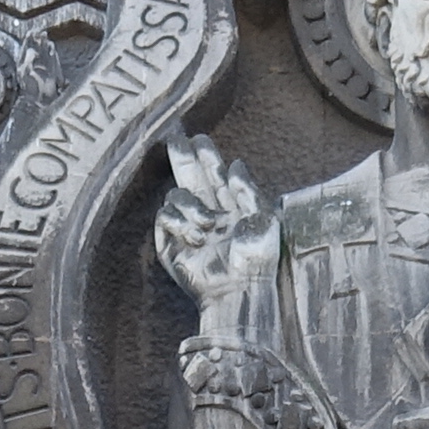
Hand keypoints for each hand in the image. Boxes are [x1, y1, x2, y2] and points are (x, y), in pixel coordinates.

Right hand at [156, 136, 276, 304]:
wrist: (238, 289)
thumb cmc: (257, 260)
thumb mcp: (264, 220)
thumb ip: (248, 191)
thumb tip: (236, 164)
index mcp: (231, 208)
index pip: (215, 176)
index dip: (207, 157)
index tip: (198, 138)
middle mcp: (208, 214)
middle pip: (190, 178)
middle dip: (183, 158)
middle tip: (175, 139)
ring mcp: (188, 228)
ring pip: (176, 196)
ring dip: (193, 206)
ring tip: (209, 226)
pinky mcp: (171, 243)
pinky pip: (165, 217)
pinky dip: (180, 222)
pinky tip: (197, 237)